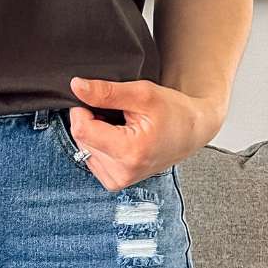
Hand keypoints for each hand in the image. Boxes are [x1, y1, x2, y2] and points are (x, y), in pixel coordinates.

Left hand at [67, 76, 221, 191]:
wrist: (191, 131)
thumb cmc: (173, 112)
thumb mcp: (142, 94)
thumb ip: (106, 92)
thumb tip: (76, 86)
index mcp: (129, 152)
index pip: (81, 129)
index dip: (83, 108)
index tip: (99, 99)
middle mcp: (122, 172)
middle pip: (81, 138)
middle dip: (91, 119)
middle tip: (117, 112)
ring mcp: (118, 180)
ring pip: (84, 147)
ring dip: (95, 132)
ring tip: (122, 125)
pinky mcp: (115, 181)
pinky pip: (91, 157)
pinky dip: (99, 143)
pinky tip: (118, 136)